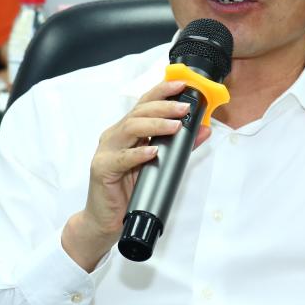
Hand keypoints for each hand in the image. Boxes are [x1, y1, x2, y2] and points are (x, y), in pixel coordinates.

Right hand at [62, 79, 209, 270]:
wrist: (106, 219)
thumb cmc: (129, 190)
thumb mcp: (158, 164)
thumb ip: (179, 146)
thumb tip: (202, 130)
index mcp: (126, 131)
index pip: (144, 104)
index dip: (162, 91)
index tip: (182, 84)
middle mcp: (115, 136)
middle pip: (138, 112)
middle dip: (163, 107)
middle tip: (185, 108)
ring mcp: (107, 151)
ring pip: (130, 129)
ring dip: (154, 125)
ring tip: (175, 126)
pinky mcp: (102, 168)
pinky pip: (122, 158)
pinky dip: (138, 153)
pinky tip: (152, 151)